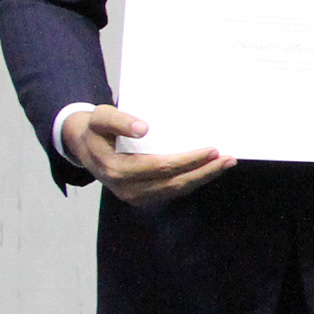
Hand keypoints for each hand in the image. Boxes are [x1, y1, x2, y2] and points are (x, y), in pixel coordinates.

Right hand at [65, 106, 233, 207]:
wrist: (85, 147)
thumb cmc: (96, 129)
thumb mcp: (101, 117)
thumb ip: (119, 121)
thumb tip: (143, 129)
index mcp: (116, 169)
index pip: (160, 167)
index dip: (188, 160)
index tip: (211, 150)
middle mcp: (126, 188)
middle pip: (174, 183)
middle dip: (204, 172)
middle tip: (228, 159)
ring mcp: (135, 196)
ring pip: (176, 190)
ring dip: (203, 178)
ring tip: (225, 164)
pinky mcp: (143, 197)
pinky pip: (172, 191)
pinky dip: (192, 181)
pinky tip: (208, 170)